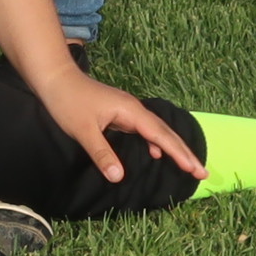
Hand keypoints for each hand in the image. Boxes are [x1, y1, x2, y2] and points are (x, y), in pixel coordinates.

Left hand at [28, 69, 200, 187]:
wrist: (54, 77)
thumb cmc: (67, 102)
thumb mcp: (83, 131)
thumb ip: (102, 153)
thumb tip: (119, 177)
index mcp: (130, 111)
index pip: (161, 136)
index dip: (179, 154)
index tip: (195, 170)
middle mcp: (133, 109)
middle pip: (165, 132)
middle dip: (183, 152)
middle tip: (201, 173)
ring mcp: (126, 110)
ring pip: (156, 131)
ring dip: (171, 147)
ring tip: (186, 165)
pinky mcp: (118, 113)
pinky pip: (143, 130)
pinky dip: (154, 142)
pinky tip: (155, 153)